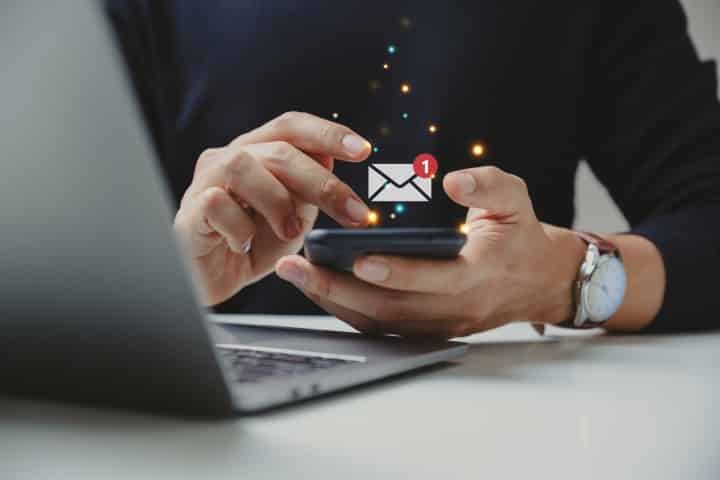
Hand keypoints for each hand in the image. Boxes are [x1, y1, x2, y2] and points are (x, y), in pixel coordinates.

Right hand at [174, 111, 371, 305]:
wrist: (213, 280)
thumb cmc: (252, 244)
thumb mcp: (293, 216)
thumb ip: (308, 189)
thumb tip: (331, 160)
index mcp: (257, 151)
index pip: (292, 126)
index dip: (328, 133)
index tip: (363, 150)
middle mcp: (228, 157)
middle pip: (278, 150)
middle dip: (322, 183)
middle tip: (354, 214)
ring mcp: (205, 181)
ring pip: (242, 166)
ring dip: (277, 202)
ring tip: (290, 232)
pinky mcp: (189, 211)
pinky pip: (217, 204)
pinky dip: (241, 228)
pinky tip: (245, 245)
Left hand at [275, 166, 585, 337]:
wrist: (536, 282)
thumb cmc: (519, 236)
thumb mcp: (515, 200)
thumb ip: (488, 186)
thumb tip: (453, 181)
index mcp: (479, 275)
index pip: (436, 279)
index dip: (398, 272)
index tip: (360, 259)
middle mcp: (455, 308)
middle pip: (391, 308)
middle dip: (338, 290)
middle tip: (295, 268)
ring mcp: (439, 325)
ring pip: (380, 322)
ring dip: (334, 301)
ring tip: (296, 275)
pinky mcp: (426, 330)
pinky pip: (381, 326)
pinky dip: (347, 310)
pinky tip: (319, 288)